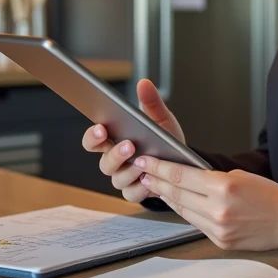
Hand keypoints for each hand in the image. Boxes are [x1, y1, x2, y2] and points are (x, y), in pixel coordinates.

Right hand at [81, 79, 184, 203]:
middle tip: (129, 145)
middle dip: (115, 154)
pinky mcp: (135, 192)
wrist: (183, 163)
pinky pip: (131, 193)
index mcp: (114, 141)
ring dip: (130, 170)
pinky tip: (150, 179)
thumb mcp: (161, 119)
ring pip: (117, 179)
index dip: (93, 136)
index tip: (101, 128)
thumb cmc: (166, 140)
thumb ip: (151, 103)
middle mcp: (115, 161)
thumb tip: (144, 83)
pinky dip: (141, 187)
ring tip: (145, 162)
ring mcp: (124, 178)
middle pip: (103, 162)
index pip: (93, 141)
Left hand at [133, 155, 277, 252]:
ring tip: (155, 186)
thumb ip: (211, 177)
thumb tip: (184, 176)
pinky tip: (176, 202)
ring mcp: (218, 228)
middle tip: (143, 172)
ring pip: (182, 210)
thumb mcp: (239, 176)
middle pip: (177, 193)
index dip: (159, 168)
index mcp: (224, 187)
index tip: (145, 162)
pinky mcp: (219, 240)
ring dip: (166, 197)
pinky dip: (183, 211)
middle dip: (157, 181)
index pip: (181, 176)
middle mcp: (218, 209)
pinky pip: (194, 223)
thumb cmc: (268, 195)